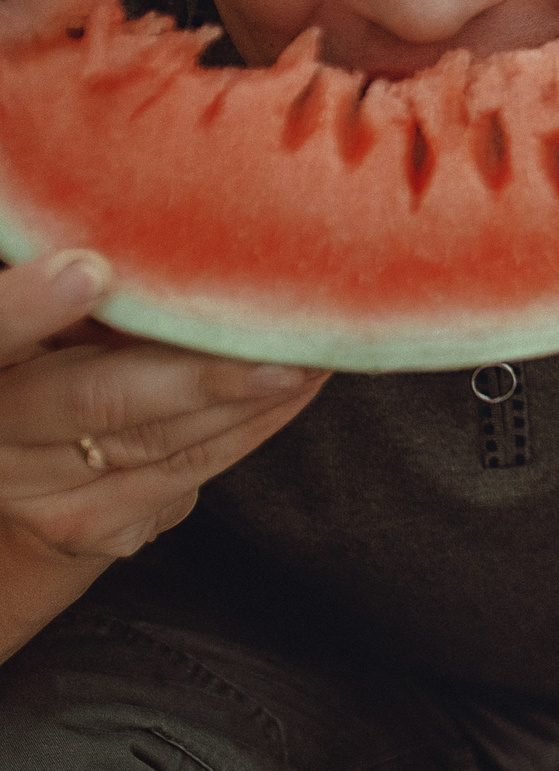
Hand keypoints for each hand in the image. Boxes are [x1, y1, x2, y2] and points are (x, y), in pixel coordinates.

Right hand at [0, 251, 324, 561]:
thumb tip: (161, 243)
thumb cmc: (50, 357)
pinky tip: (299, 386)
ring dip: (249, 394)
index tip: (90, 272)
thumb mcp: (52, 323)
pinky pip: (189, 470)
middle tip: (275, 337)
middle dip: (196, 372)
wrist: (23, 472)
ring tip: (317, 349)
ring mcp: (35, 491)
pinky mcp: (89, 526)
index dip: (25, 310)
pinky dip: (252, 425)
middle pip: (95, 400)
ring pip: (157, 439)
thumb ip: (82, 294)